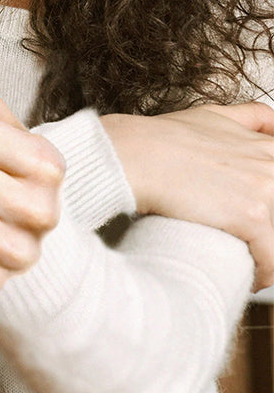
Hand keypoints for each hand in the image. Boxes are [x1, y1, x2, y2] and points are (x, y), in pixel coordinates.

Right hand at [102, 103, 273, 290]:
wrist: (134, 154)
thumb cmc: (160, 138)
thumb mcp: (210, 115)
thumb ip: (249, 117)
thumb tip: (271, 121)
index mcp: (266, 147)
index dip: (268, 202)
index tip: (260, 215)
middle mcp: (271, 165)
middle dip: (268, 228)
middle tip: (250, 239)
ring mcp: (265, 190)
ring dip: (268, 253)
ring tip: (250, 263)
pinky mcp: (252, 217)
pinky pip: (272, 260)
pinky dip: (264, 274)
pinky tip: (250, 277)